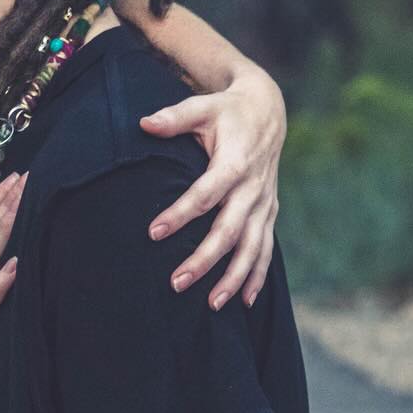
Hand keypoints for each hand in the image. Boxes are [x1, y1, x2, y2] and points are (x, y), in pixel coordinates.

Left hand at [139, 66, 284, 308]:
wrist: (267, 111)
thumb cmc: (226, 111)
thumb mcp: (202, 107)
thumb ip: (174, 118)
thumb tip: (144, 124)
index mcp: (235, 163)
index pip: (206, 194)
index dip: (181, 214)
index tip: (154, 233)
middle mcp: (253, 188)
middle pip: (229, 230)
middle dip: (205, 259)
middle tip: (177, 282)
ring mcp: (264, 204)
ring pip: (252, 248)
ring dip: (233, 278)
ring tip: (210, 304)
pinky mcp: (269, 213)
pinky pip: (266, 250)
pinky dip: (256, 277)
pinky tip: (244, 303)